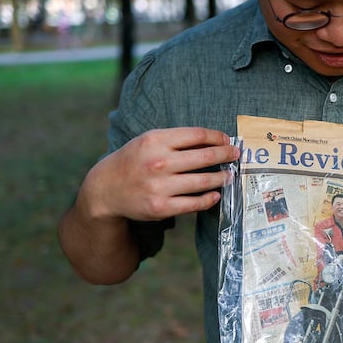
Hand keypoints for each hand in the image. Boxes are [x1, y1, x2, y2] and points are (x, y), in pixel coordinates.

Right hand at [78, 127, 238, 222]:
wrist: (105, 189)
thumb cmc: (133, 161)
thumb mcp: (148, 142)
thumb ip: (176, 140)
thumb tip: (213, 141)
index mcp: (155, 141)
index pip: (197, 135)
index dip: (217, 137)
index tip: (227, 140)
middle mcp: (158, 163)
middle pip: (204, 156)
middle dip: (226, 155)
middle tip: (237, 156)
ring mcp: (159, 187)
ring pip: (203, 181)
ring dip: (221, 178)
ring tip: (229, 176)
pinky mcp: (161, 207)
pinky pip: (194, 204)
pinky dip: (209, 199)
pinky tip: (216, 194)